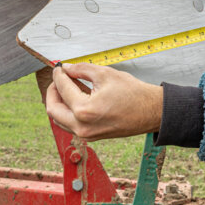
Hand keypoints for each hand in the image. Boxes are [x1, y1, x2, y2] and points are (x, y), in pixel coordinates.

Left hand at [46, 63, 162, 140]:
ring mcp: (86, 134)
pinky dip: (69, 110)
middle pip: (53, 109)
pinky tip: (77, 96)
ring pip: (60, 119)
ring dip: (60, 102)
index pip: (62, 89)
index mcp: (84, 110)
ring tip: (69, 86)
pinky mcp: (92, 136)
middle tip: (59, 78)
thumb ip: (81, 69)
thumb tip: (67, 68)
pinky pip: (71, 124)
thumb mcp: (106, 74)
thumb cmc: (134, 94)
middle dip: (53, 91)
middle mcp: (82, 126)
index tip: (59, 67)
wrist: (151, 111)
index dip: (59, 75)